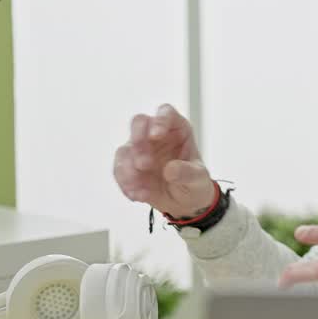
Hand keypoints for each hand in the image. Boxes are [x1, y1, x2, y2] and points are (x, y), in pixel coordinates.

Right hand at [114, 104, 217, 218]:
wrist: (185, 204)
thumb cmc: (194, 182)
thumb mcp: (198, 179)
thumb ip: (187, 173)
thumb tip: (170, 169)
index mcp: (177, 129)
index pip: (166, 113)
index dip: (160, 120)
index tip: (156, 135)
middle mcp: (155, 135)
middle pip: (139, 123)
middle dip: (138, 141)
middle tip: (144, 164)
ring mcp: (140, 149)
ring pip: (125, 149)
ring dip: (129, 169)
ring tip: (141, 190)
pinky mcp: (128, 167)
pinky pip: (119, 170)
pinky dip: (125, 183)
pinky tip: (136, 195)